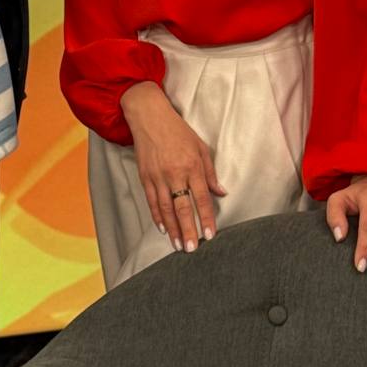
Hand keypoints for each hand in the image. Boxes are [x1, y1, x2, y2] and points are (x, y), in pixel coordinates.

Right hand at [120, 80, 226, 252]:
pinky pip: (152, 201)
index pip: (201, 198)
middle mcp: (174, 173)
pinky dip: (157, 216)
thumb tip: (221, 193)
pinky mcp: (145, 176)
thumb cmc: (178, 130)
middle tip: (192, 249)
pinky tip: (163, 228)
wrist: (149, 116)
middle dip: (188, 230)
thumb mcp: (200, 147)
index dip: (205, 218)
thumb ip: (210, 172)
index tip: (209, 235)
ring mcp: (158, 176)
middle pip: (182, 207)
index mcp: (191, 166)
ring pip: (165, 208)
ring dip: (173, 229)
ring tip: (178, 245)